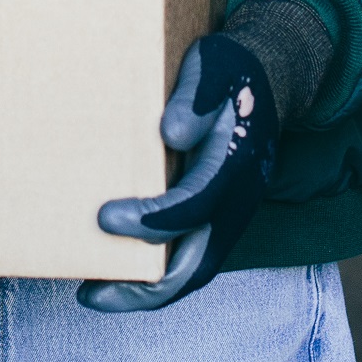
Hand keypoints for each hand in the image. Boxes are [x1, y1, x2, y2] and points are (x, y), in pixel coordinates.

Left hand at [77, 33, 277, 312]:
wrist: (267, 84)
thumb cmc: (230, 72)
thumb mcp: (216, 66)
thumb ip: (197, 95)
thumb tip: (172, 133)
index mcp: (236, 161)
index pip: (195, 203)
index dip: (153, 218)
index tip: (106, 218)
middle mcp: (238, 200)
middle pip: (198, 263)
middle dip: (146, 286)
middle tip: (93, 293)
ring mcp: (231, 216)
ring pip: (193, 270)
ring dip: (146, 291)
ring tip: (95, 295)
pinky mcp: (217, 219)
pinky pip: (189, 258)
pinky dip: (156, 276)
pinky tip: (117, 274)